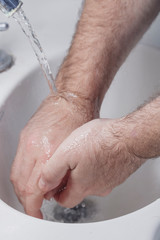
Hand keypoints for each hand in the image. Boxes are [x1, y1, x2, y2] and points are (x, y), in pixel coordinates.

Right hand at [10, 92, 96, 217]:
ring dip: (23, 188)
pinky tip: (31, 176)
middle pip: (21, 185)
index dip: (33, 207)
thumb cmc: (80, 120)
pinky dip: (22, 174)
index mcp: (49, 154)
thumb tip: (54, 189)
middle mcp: (33, 148)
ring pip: (16, 174)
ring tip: (33, 194)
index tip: (37, 213)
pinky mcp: (25, 136)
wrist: (72, 99)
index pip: (34, 190)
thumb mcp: (78, 153)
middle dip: (27, 200)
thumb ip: (64, 174)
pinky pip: (17, 161)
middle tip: (35, 206)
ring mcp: (27, 141)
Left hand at [38, 118, 143, 207]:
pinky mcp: (120, 172)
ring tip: (83, 155)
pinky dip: (99, 166)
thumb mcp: (66, 152)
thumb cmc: (101, 141)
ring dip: (86, 172)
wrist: (130, 137)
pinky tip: (98, 151)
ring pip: (93, 181)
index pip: (65, 201)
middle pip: (79, 191)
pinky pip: (105, 173)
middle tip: (68, 166)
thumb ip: (52, 171)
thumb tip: (43, 184)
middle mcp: (98, 187)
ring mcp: (111, 180)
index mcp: (83, 185)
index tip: (55, 185)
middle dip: (71, 181)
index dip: (57, 194)